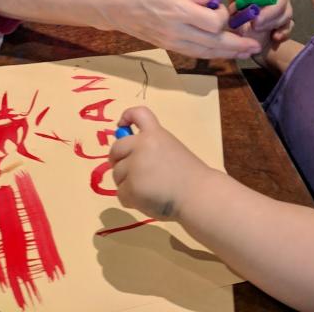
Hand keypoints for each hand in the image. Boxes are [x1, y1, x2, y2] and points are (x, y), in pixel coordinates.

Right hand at [103, 0, 262, 59]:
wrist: (116, 9)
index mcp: (178, 11)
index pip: (212, 22)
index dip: (224, 16)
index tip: (224, 7)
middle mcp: (177, 31)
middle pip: (214, 43)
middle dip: (237, 45)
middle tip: (254, 47)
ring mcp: (173, 42)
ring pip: (207, 52)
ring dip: (229, 54)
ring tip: (246, 52)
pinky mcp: (171, 47)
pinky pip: (196, 54)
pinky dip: (212, 54)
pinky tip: (224, 53)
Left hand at [109, 106, 213, 220]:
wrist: (197, 195)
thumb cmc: (189, 175)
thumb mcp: (171, 149)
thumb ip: (151, 148)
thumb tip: (127, 155)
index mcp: (155, 134)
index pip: (138, 114)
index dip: (127, 116)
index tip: (122, 125)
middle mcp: (141, 145)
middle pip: (116, 148)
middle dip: (117, 160)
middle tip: (128, 171)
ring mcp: (134, 165)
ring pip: (117, 174)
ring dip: (126, 183)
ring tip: (147, 190)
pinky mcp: (131, 186)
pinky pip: (121, 193)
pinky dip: (130, 199)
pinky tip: (145, 201)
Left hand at [233, 0, 293, 43]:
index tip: (250, 8)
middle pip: (280, 3)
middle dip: (266, 15)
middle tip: (254, 24)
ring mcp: (287, 0)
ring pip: (285, 14)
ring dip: (270, 24)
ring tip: (255, 27)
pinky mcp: (287, 13)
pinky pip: (290, 24)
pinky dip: (283, 32)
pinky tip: (274, 37)